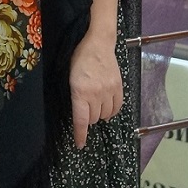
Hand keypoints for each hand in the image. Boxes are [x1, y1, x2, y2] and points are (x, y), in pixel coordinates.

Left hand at [69, 32, 123, 148]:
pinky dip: (111, 111)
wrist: (97, 43)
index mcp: (80, 92)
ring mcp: (109, 90)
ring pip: (105, 114)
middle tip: (84, 110)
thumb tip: (78, 114)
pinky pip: (117, 107)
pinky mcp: (118, 87)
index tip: (80, 144)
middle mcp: (96, 94)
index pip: (81, 121)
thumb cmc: (78, 58)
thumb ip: (74, 96)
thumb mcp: (69, 78)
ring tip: (95, 107)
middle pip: (93, 119)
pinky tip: (106, 108)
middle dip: (87, 119)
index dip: (80, 135)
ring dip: (99, 114)